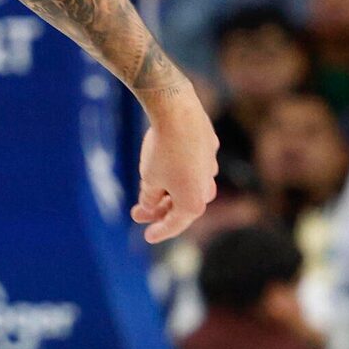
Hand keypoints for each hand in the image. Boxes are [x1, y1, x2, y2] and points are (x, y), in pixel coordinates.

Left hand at [131, 103, 219, 243]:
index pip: (175, 224)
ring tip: (147, 189)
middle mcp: (207, 187)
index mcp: (194, 203)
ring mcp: (211, 166)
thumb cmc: (162, 151)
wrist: (178, 112)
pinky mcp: (210, 147)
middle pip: (183, 206)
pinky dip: (177, 171)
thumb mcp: (149, 180)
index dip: (160, 231)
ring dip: (169, 192)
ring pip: (188, 185)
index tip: (147, 237)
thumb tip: (151, 205)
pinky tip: (164, 166)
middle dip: (160, 211)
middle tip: (137, 214)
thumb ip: (150, 198)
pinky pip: (192, 166)